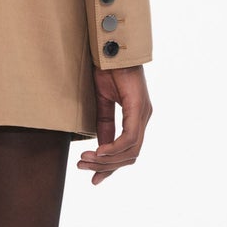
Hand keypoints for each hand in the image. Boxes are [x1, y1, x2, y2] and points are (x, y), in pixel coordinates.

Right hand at [77, 64, 150, 184]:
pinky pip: (129, 137)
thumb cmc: (107, 69)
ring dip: (106, 160)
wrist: (110, 47)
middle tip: (82, 167)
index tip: (94, 179)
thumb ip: (104, 124)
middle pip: (130, 155)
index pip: (128, 151)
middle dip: (105, 167)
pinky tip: (98, 151)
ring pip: (130, 150)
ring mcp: (143, 113)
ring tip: (85, 160)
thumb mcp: (102, 102)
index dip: (111, 168)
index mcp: (136, 117)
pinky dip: (113, 148)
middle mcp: (144, 117)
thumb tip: (101, 146)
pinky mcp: (138, 108)